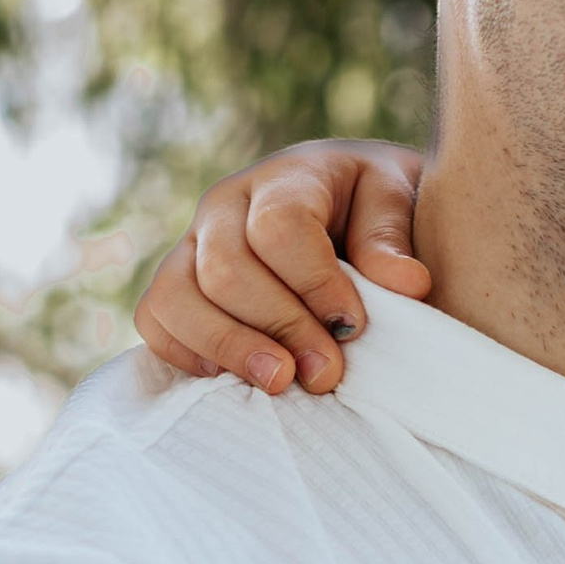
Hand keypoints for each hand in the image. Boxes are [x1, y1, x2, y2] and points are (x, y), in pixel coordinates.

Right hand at [135, 141, 429, 393]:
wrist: (346, 206)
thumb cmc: (375, 208)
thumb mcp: (396, 203)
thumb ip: (392, 239)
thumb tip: (409, 285)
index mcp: (284, 178)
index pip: (278, 228)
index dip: (314, 284)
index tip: (354, 328)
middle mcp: (225, 206)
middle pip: (226, 270)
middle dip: (278, 328)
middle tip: (326, 375)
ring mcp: (191, 245)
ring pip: (176, 296)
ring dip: (228, 348)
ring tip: (279, 385)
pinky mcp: (175, 284)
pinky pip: (155, 319)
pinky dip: (185, 353)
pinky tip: (235, 378)